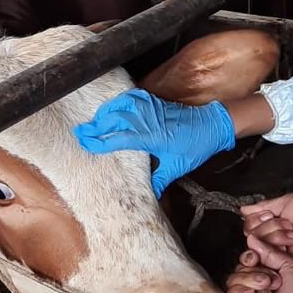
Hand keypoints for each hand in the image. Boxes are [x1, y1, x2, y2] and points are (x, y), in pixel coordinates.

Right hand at [73, 89, 235, 196]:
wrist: (212, 124)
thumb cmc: (196, 146)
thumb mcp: (177, 166)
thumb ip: (160, 179)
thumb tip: (148, 195)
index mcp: (151, 137)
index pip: (119, 138)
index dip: (101, 141)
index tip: (86, 144)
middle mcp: (148, 121)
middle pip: (115, 120)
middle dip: (96, 125)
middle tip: (80, 131)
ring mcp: (152, 109)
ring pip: (122, 106)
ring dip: (105, 112)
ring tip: (93, 119)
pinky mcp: (156, 102)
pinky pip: (133, 97)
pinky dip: (120, 100)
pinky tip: (114, 105)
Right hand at [226, 233, 292, 292]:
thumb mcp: (292, 266)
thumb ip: (271, 251)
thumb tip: (251, 238)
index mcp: (271, 272)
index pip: (250, 258)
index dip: (250, 256)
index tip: (255, 258)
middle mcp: (259, 283)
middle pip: (241, 267)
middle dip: (254, 271)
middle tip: (268, 280)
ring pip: (234, 278)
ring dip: (248, 280)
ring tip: (264, 288)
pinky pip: (229, 292)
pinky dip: (239, 291)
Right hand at [239, 193, 292, 266]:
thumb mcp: (287, 201)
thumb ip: (263, 206)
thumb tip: (243, 209)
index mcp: (275, 221)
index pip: (250, 222)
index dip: (257, 217)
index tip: (270, 213)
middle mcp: (275, 236)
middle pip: (251, 233)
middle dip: (267, 225)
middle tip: (286, 222)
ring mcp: (280, 249)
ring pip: (258, 243)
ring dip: (275, 233)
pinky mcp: (286, 261)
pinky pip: (269, 254)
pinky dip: (278, 244)